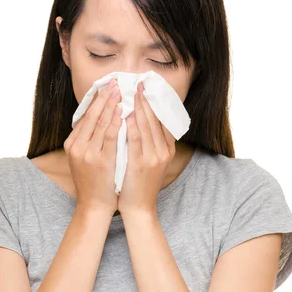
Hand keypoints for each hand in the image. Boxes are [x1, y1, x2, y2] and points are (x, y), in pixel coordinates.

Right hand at [63, 79, 121, 215]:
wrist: (94, 206)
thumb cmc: (94, 182)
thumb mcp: (85, 158)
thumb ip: (90, 140)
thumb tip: (100, 120)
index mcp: (72, 143)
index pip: (85, 116)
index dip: (96, 100)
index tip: (106, 87)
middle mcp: (76, 146)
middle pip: (91, 115)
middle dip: (104, 97)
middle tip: (115, 82)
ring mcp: (87, 153)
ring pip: (100, 122)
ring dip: (111, 105)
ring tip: (120, 91)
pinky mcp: (99, 160)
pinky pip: (109, 136)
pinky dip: (115, 122)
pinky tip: (123, 112)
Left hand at [118, 82, 175, 215]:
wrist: (139, 208)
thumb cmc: (140, 185)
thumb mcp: (151, 163)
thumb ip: (150, 144)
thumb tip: (142, 123)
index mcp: (167, 149)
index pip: (163, 120)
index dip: (155, 103)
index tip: (148, 88)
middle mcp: (163, 151)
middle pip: (155, 119)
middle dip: (146, 100)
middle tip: (138, 83)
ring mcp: (153, 157)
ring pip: (146, 125)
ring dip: (138, 107)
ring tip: (131, 92)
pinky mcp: (141, 163)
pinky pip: (135, 138)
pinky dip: (130, 123)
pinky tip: (124, 112)